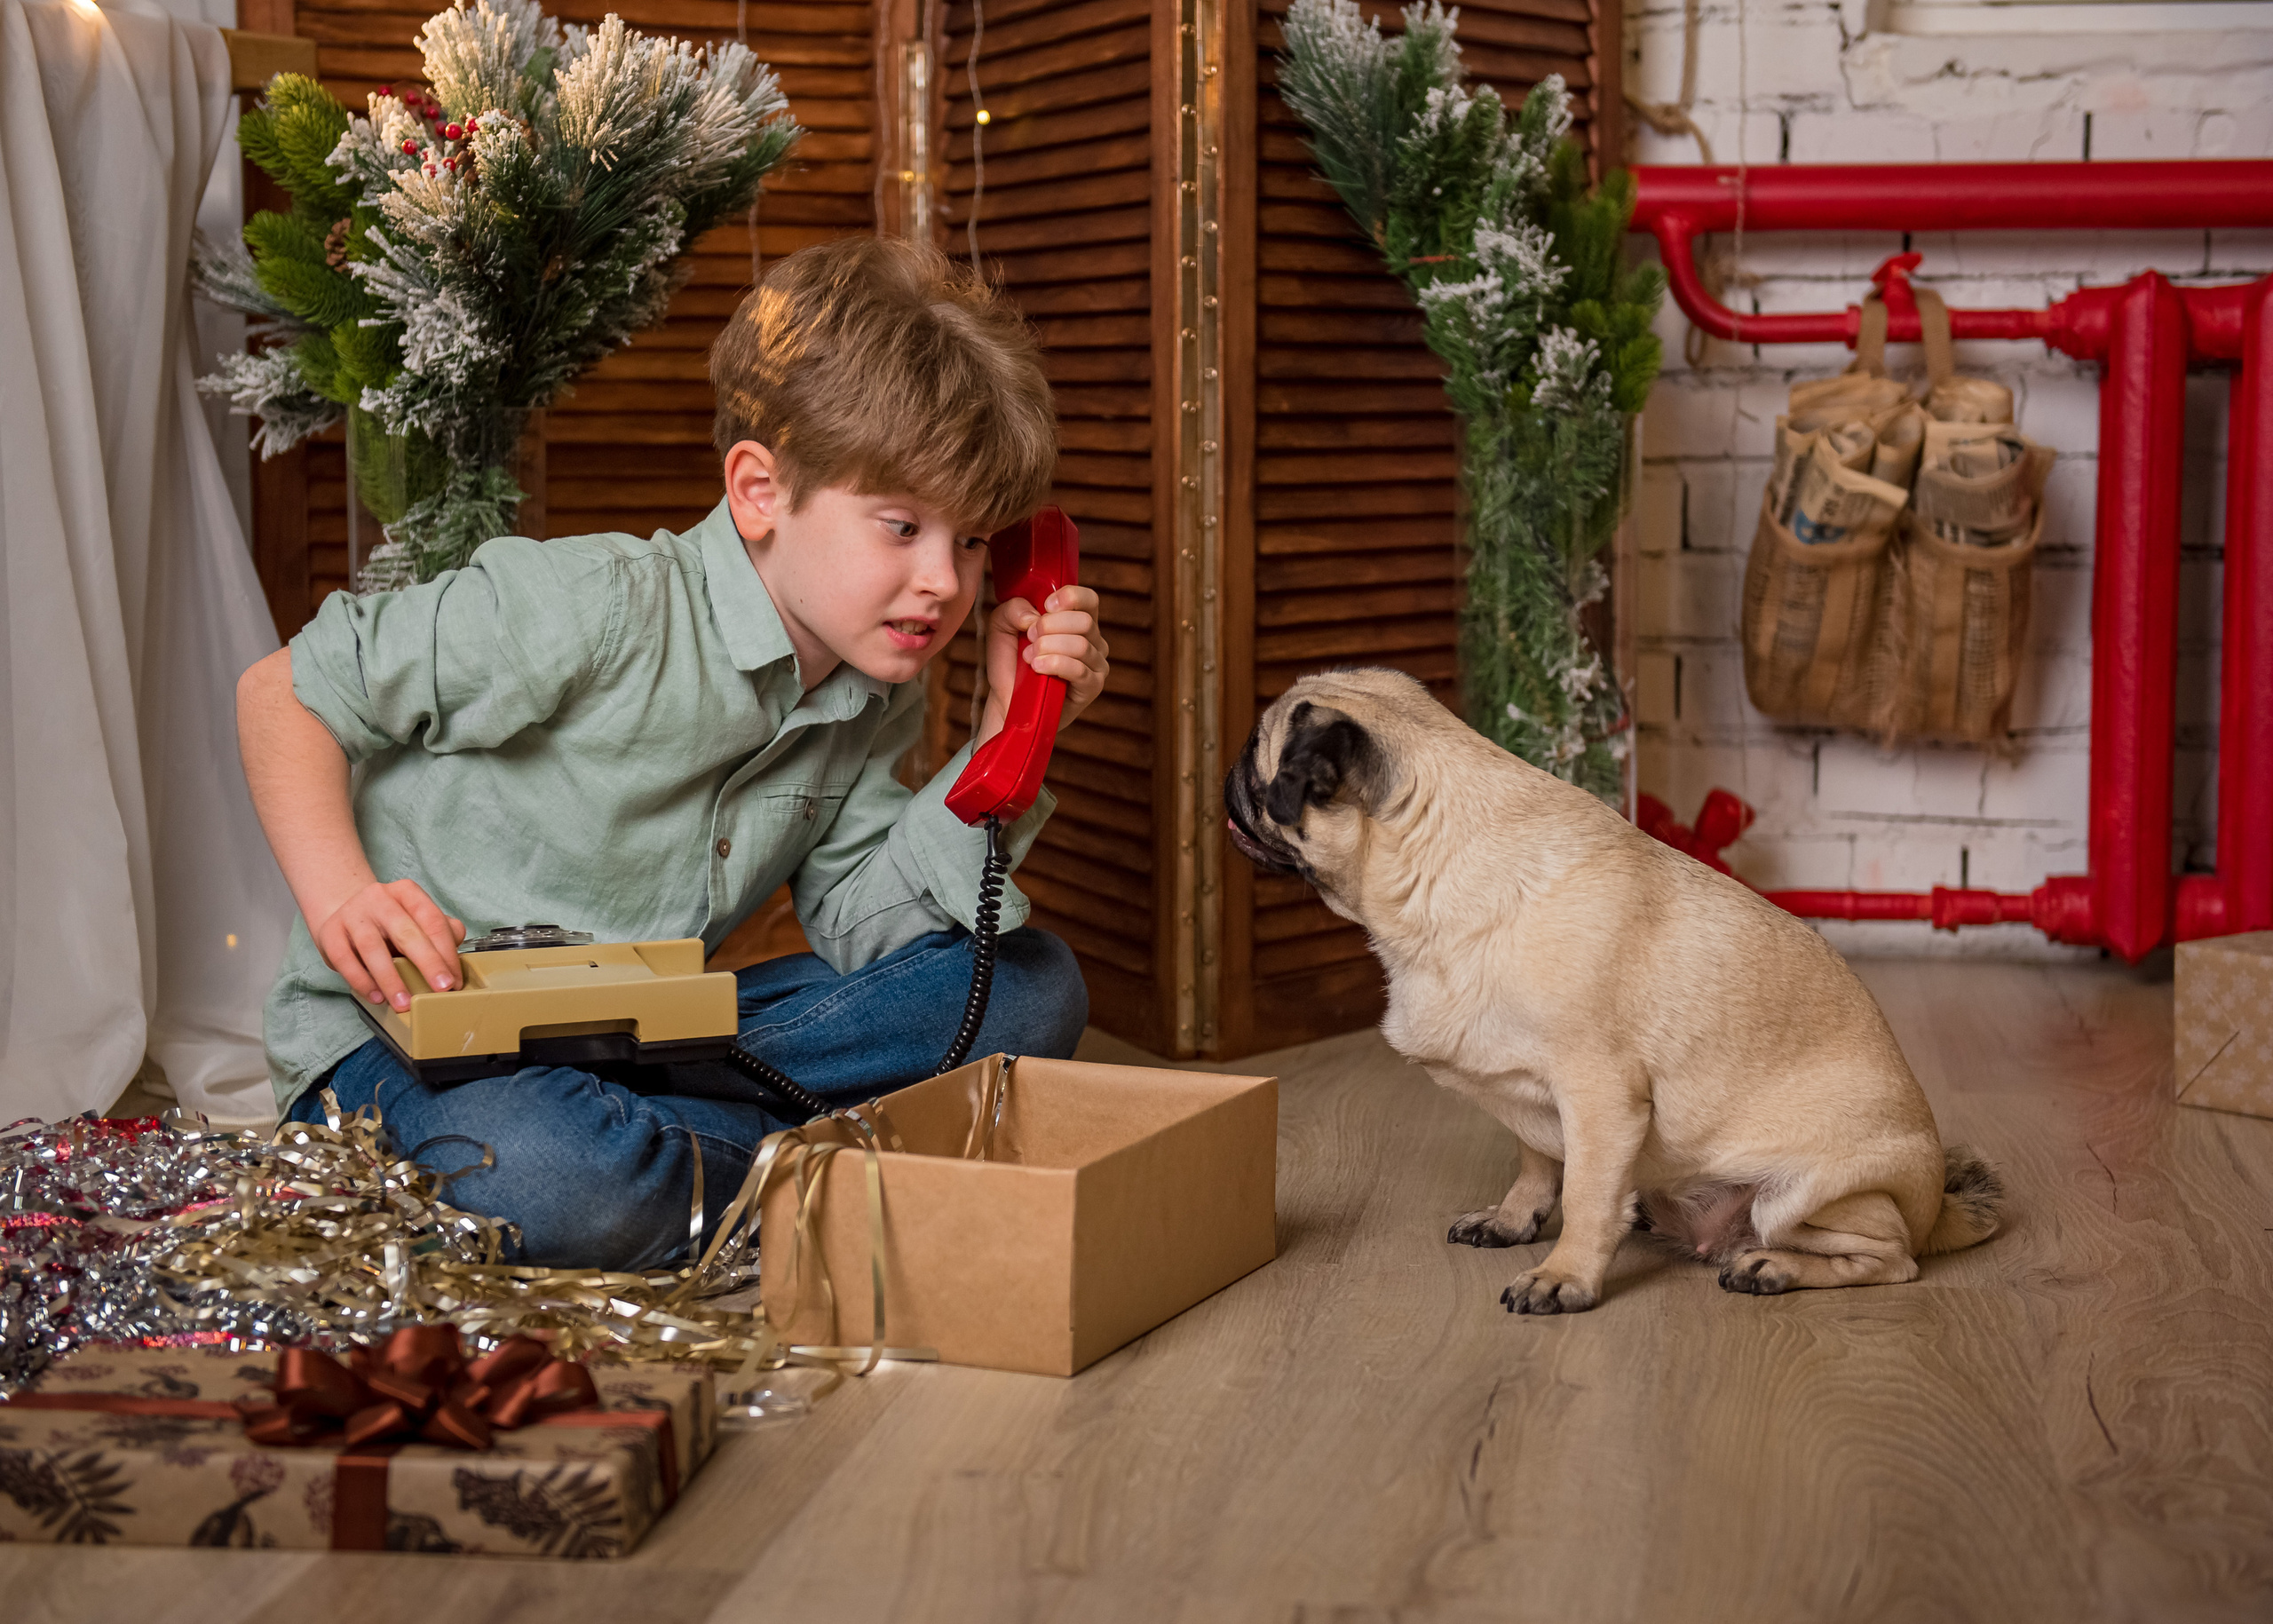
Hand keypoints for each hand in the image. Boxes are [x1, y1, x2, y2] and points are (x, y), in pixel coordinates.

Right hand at [314, 878, 465, 1011]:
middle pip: (407, 932)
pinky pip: (345, 960)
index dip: (446, 952)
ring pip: (373, 948)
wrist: (343, 911)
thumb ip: (439, 928)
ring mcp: (352, 914)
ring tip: (404, 1003)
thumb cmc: (388, 921)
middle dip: (428, 963)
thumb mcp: (415, 918)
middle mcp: (379, 898)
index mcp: (407, 892)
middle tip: (441, 989)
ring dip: (391, 979)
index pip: (432, 921)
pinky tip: (376, 997)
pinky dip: (362, 981)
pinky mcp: (330, 933)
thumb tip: (457, 944)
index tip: (455, 980)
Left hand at [979, 585, 1110, 741]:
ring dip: (1048, 647)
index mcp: (1078, 621)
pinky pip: (1079, 669)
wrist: (1006, 700)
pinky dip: (1055, 664)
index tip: (1044, 607)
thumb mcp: (1002, 626)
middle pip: (1084, 621)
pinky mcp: (1092, 687)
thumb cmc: (1009, 662)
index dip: (1069, 597)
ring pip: (1081, 645)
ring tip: (1029, 657)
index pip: (1089, 600)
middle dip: (1050, 626)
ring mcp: (1096, 664)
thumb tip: (1034, 615)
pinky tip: (1037, 668)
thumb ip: (1013, 608)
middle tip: (1029, 638)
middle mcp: (1093, 641)